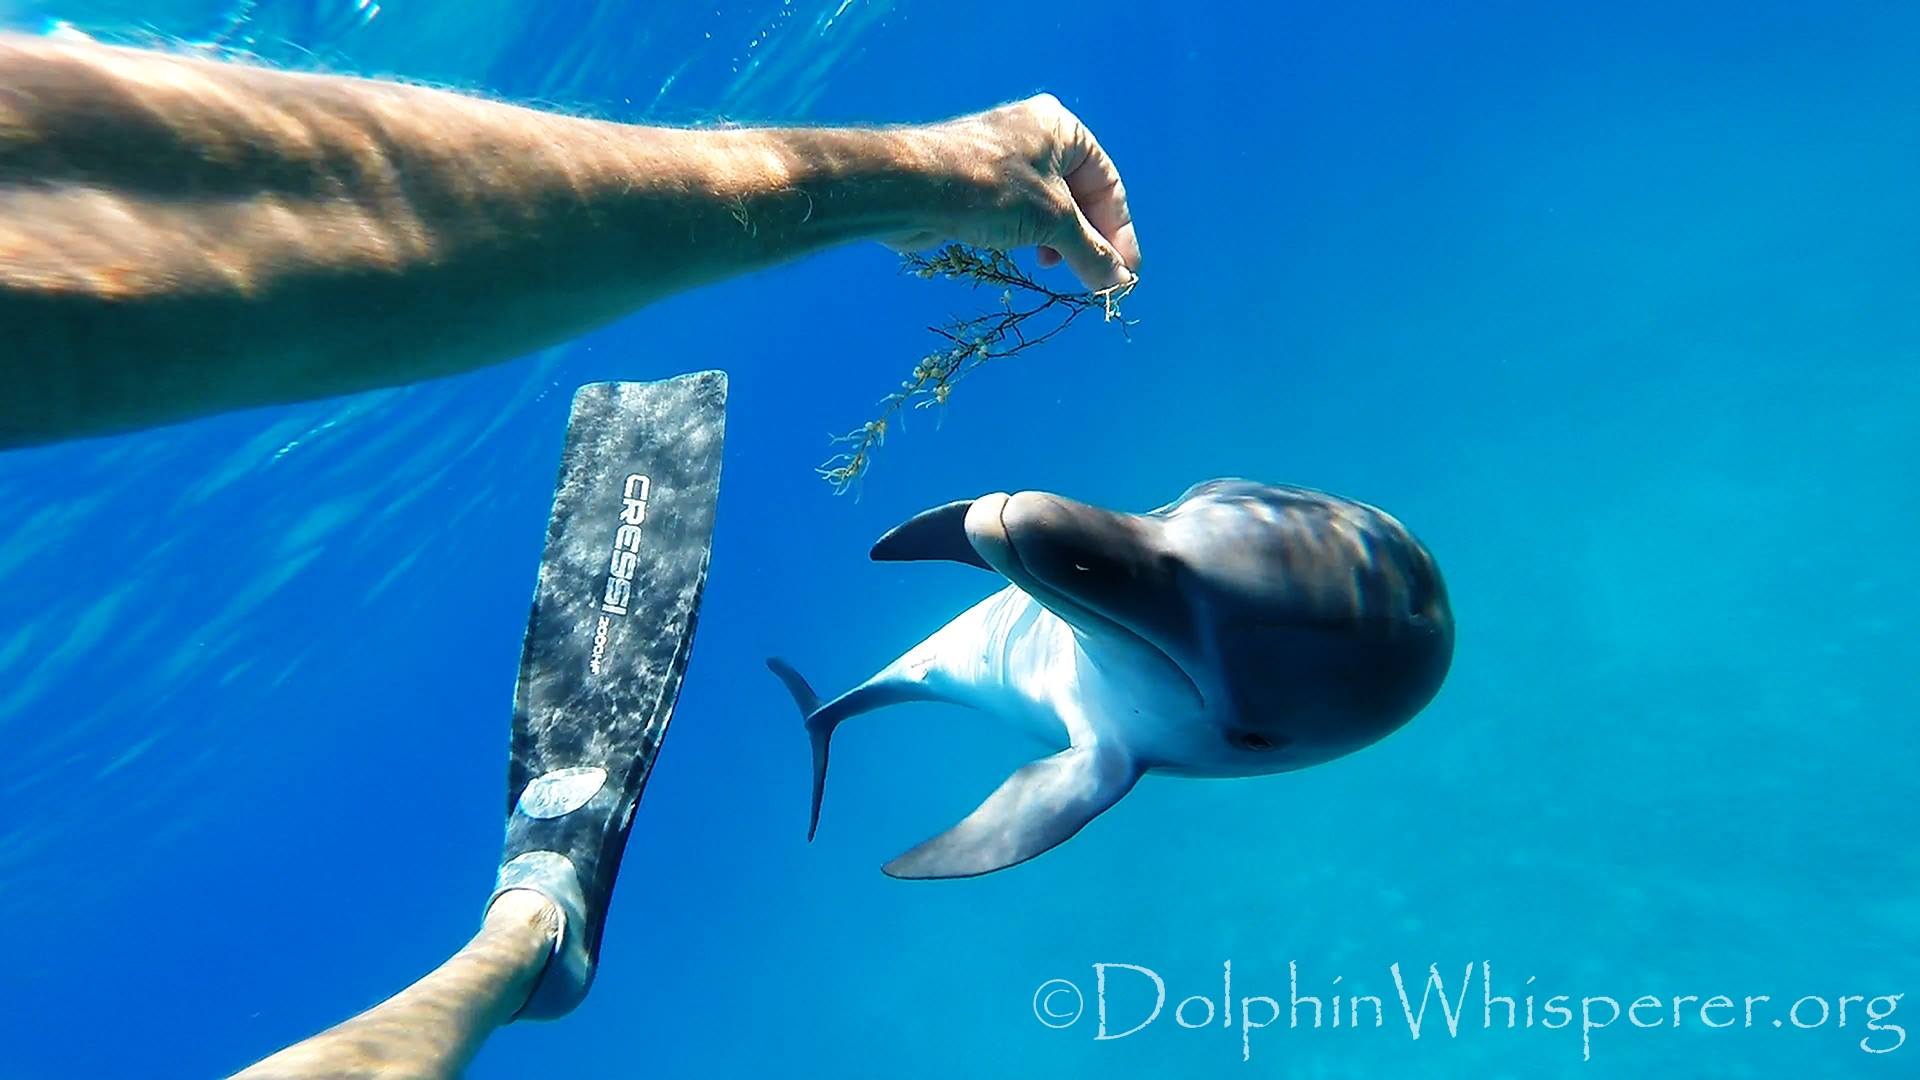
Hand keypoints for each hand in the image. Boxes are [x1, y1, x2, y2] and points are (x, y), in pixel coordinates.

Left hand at [888, 93, 1141, 291]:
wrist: (911, 189)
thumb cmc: (989, 191)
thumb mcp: (1051, 222)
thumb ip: (1091, 252)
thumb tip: (1120, 283)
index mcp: (1062, 129)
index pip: (1107, 185)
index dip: (1120, 233)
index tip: (1126, 274)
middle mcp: (1035, 137)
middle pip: (1079, 198)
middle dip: (1089, 240)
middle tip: (1097, 282)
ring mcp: (1005, 160)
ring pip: (1049, 209)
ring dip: (1061, 243)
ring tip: (1058, 270)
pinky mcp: (980, 185)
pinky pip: (1021, 214)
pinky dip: (1034, 238)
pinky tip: (1032, 259)